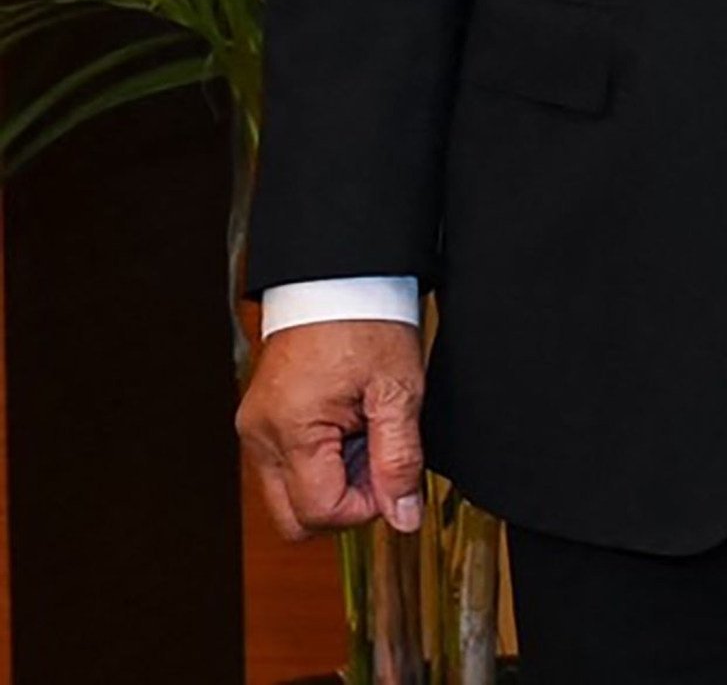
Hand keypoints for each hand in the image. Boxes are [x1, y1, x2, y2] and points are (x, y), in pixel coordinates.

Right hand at [235, 315, 429, 538]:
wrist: (338, 278)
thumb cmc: (366, 321)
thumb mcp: (398, 390)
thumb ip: (400, 459)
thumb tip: (403, 518)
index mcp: (292, 430)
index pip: (320, 512)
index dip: (366, 506)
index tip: (393, 473)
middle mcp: (260, 437)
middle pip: (295, 518)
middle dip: (344, 502)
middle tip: (379, 458)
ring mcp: (255, 430)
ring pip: (289, 496)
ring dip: (333, 480)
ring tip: (365, 432)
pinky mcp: (259, 422)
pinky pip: (286, 468)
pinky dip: (319, 461)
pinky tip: (348, 425)